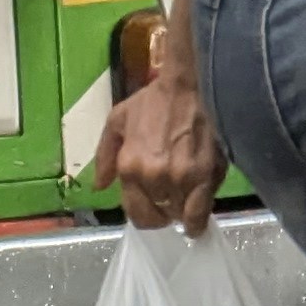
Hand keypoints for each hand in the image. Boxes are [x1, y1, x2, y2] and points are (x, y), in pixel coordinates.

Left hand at [97, 74, 223, 234]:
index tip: (152, 209)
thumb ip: (104, 157)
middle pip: (159, 215)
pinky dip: (198, 219)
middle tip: (170, 200)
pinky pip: (200, 213)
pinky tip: (198, 218)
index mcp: (129, 167)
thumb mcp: (117, 121)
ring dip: (181, 210)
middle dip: (163, 211)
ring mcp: (180, 179)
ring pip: (180, 214)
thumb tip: (100, 187)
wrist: (190, 86)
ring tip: (185, 197)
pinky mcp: (205, 177)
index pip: (135, 213)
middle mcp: (153, 178)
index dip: (144, 215)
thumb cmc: (153, 101)